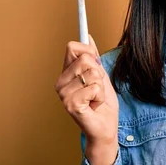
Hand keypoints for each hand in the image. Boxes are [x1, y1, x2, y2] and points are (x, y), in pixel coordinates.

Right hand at [54, 35, 118, 150]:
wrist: (105, 127)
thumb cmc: (102, 104)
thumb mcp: (101, 76)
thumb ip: (93, 57)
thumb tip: (88, 37)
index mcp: (65, 74)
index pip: (72, 47)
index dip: (89, 52)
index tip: (95, 63)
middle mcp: (60, 82)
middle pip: (85, 59)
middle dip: (99, 73)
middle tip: (96, 89)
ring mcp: (63, 94)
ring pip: (93, 74)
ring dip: (101, 87)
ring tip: (95, 98)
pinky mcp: (71, 104)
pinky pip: (94, 88)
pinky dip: (101, 96)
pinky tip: (94, 105)